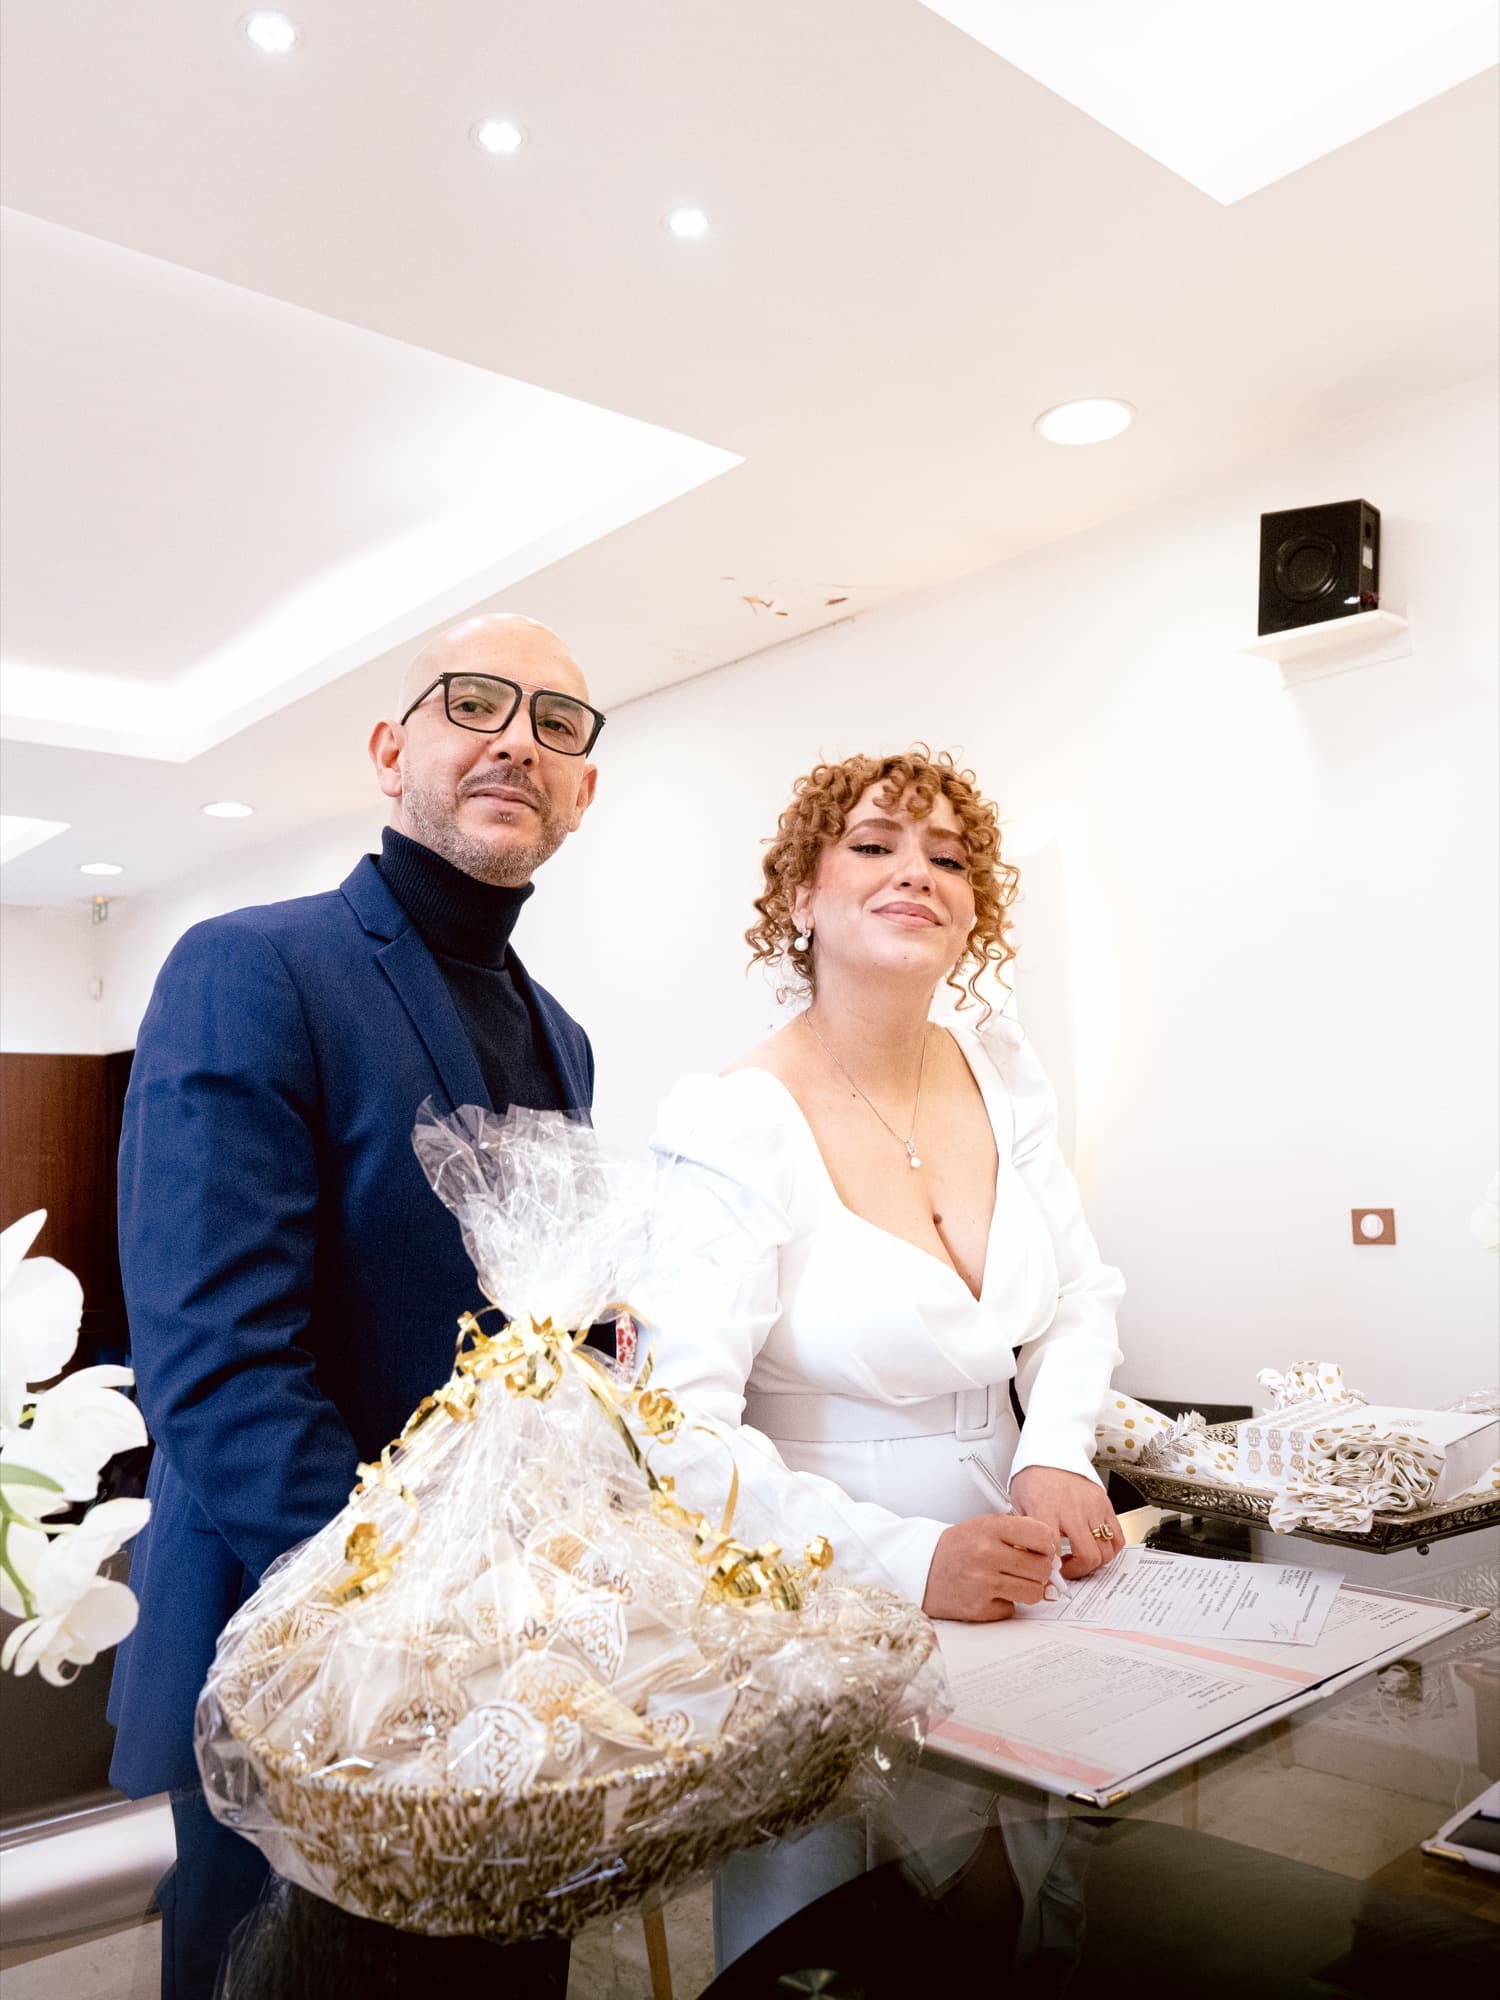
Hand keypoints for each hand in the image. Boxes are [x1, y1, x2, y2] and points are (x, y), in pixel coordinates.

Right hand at [921, 1512, 1057, 1621]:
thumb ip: (1020, 1535)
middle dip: (1040, 1571)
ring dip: (1027, 1589)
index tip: (1041, 1550)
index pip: (1042, 1536)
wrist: (922, 1567)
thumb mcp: (986, 1526)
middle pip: (1042, 1568)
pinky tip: (990, 1593)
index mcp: (991, 1528)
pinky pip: (1012, 1610)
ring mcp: (982, 1583)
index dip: (1046, 1546)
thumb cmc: (958, 1547)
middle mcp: (986, 1554)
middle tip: (1027, 1568)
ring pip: (1035, 1593)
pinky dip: (1005, 1604)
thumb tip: (1054, 1558)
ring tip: (1011, 1581)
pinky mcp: (978, 1608)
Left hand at [1008, 1465, 1121, 1578]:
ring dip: (1093, 1563)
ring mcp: (1092, 1508)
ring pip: (1106, 1551)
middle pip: (1087, 1556)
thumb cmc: (1034, 1477)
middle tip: (1066, 1571)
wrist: (1052, 1450)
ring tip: (1079, 1560)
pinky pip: (1118, 1537)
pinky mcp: (1106, 1505)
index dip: (1050, 1571)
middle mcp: (1072, 1510)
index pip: (1051, 1549)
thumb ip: (1024, 1532)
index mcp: (1046, 1509)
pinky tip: (1096, 1549)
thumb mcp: (1018, 1503)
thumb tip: (1023, 1558)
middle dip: (1077, 1572)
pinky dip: (1110, 1550)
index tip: (1047, 1578)